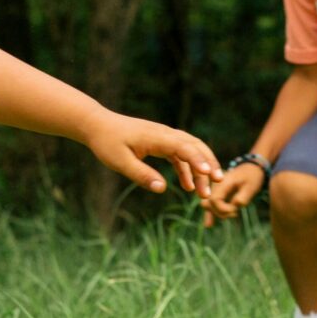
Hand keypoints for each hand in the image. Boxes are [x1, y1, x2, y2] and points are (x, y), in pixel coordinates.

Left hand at [79, 111, 220, 195]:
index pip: (184, 147)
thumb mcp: (120, 162)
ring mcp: (164, 137)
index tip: (209, 175)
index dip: (198, 161)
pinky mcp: (161, 142)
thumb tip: (162, 189)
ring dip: (200, 169)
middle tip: (218, 183)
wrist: (97, 125)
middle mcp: (165, 134)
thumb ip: (142, 175)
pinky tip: (188, 186)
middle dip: (209, 164)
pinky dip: (187, 169)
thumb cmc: (107, 143)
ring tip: (204, 192)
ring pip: (191, 150)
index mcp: (156, 137)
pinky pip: (180, 154)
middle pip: (195, 146)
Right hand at [200, 161, 264, 226]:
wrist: (252, 168)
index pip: (214, 200)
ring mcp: (216, 189)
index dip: (223, 209)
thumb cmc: (252, 177)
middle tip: (235, 213)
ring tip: (217, 222)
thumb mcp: (251, 187)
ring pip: (208, 205)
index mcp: (223, 182)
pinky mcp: (218, 193)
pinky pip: (212, 204)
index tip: (236, 211)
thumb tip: (235, 206)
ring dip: (215, 214)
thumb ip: (243, 197)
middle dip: (221, 212)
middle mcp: (216, 185)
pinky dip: (211, 213)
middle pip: (209, 204)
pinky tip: (208, 225)